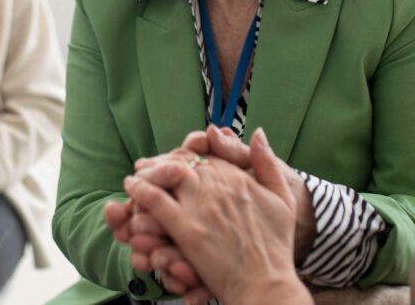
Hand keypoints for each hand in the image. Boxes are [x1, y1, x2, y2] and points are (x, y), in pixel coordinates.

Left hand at [125, 128, 310, 304]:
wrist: (266, 282)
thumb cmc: (276, 245)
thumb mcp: (282, 197)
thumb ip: (267, 162)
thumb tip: (257, 132)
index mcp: (238, 177)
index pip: (205, 156)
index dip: (187, 155)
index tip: (176, 159)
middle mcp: (218, 186)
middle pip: (183, 162)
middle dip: (163, 162)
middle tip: (147, 165)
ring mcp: (201, 206)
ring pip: (166, 176)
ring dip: (148, 172)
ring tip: (136, 174)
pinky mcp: (186, 229)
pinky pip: (156, 201)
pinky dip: (141, 190)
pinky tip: (132, 187)